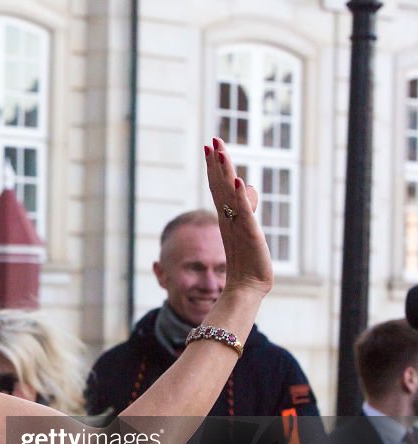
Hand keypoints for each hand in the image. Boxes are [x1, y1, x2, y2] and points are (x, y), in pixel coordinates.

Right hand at [205, 137, 272, 297]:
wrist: (247, 286)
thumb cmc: (248, 259)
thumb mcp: (248, 227)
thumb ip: (245, 206)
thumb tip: (246, 186)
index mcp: (227, 215)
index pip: (219, 186)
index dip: (215, 166)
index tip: (210, 145)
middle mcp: (229, 217)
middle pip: (220, 185)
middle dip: (217, 162)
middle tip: (212, 140)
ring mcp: (237, 225)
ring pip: (228, 194)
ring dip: (224, 173)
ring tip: (220, 152)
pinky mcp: (249, 235)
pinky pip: (242, 213)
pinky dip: (239, 197)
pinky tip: (237, 181)